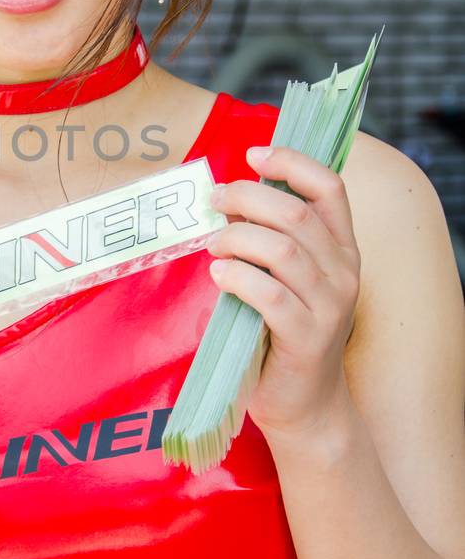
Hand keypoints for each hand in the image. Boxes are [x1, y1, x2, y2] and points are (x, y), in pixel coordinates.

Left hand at [205, 145, 360, 439]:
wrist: (305, 404)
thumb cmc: (284, 332)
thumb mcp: (287, 277)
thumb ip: (271, 238)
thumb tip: (229, 197)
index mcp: (342, 248)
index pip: (330, 187)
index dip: (292, 163)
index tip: (253, 154)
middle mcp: (344, 272)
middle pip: (296, 214)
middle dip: (247, 197)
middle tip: (214, 200)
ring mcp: (330, 307)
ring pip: (283, 251)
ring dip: (238, 238)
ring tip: (214, 243)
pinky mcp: (307, 339)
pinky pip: (271, 296)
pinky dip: (239, 278)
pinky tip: (219, 274)